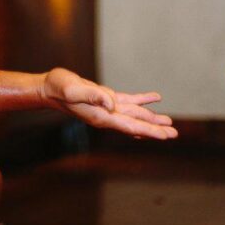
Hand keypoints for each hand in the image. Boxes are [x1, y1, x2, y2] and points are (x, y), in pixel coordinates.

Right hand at [39, 67, 176, 139]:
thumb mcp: (73, 89)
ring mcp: (107, 108)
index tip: (165, 136)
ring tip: (169, 122)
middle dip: (155, 129)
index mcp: (101, 116)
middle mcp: (107, 115)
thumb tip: (112, 103)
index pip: (130, 126)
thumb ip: (92, 95)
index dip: (148, 131)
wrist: (49, 88)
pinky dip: (142, 100)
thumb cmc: (59, 88)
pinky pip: (128, 101)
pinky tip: (154, 99)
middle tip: (174, 133)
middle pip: (136, 124)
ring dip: (152, 118)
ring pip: (135, 114)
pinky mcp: (106, 98)